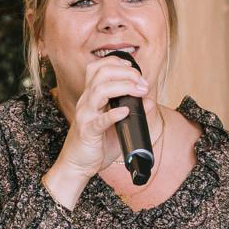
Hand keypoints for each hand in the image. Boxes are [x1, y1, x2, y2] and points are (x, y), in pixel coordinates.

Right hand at [57, 55, 154, 177]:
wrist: (77, 165)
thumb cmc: (96, 145)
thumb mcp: (118, 125)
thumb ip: (134, 113)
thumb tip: (150, 102)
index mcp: (91, 97)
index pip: (99, 67)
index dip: (118, 63)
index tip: (136, 72)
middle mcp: (86, 102)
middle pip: (101, 73)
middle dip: (126, 73)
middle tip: (143, 83)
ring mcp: (85, 116)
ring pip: (99, 90)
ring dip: (123, 87)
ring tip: (140, 92)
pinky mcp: (87, 132)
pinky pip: (99, 120)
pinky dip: (114, 114)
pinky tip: (126, 112)